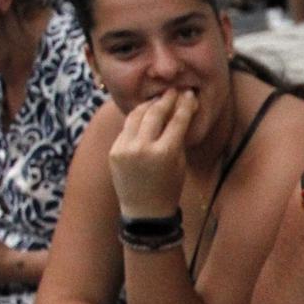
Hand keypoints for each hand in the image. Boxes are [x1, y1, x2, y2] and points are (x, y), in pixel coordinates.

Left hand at [108, 90, 197, 216]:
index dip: (185, 105)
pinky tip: (144, 114)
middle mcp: (142, 148)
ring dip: (149, 105)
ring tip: (158, 99)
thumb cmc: (168, 188)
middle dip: (166, 99)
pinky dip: (137, 119)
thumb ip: (178, 137)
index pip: (177, 120)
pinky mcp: (114, 150)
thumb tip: (180, 112)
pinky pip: (127, 128)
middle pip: (155, 113)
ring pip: (137, 115)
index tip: (189, 94)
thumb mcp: (179, 162)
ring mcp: (125, 148)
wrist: (144, 211)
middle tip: (173, 91)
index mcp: (165, 153)